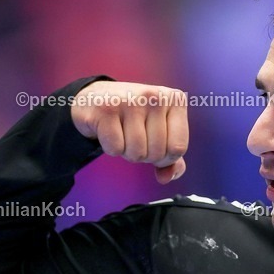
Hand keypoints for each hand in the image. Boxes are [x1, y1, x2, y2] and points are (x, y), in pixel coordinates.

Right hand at [71, 81, 187, 183]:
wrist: (95, 98)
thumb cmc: (133, 117)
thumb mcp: (159, 131)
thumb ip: (171, 157)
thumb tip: (166, 177)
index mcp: (174, 100)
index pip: (178, 148)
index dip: (164, 158)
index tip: (154, 145)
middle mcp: (155, 96)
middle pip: (157, 153)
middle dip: (144, 155)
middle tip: (133, 137)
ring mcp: (131, 100)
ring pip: (136, 153)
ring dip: (127, 152)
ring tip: (122, 133)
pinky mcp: (106, 109)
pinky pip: (115, 148)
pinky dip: (110, 148)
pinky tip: (108, 130)